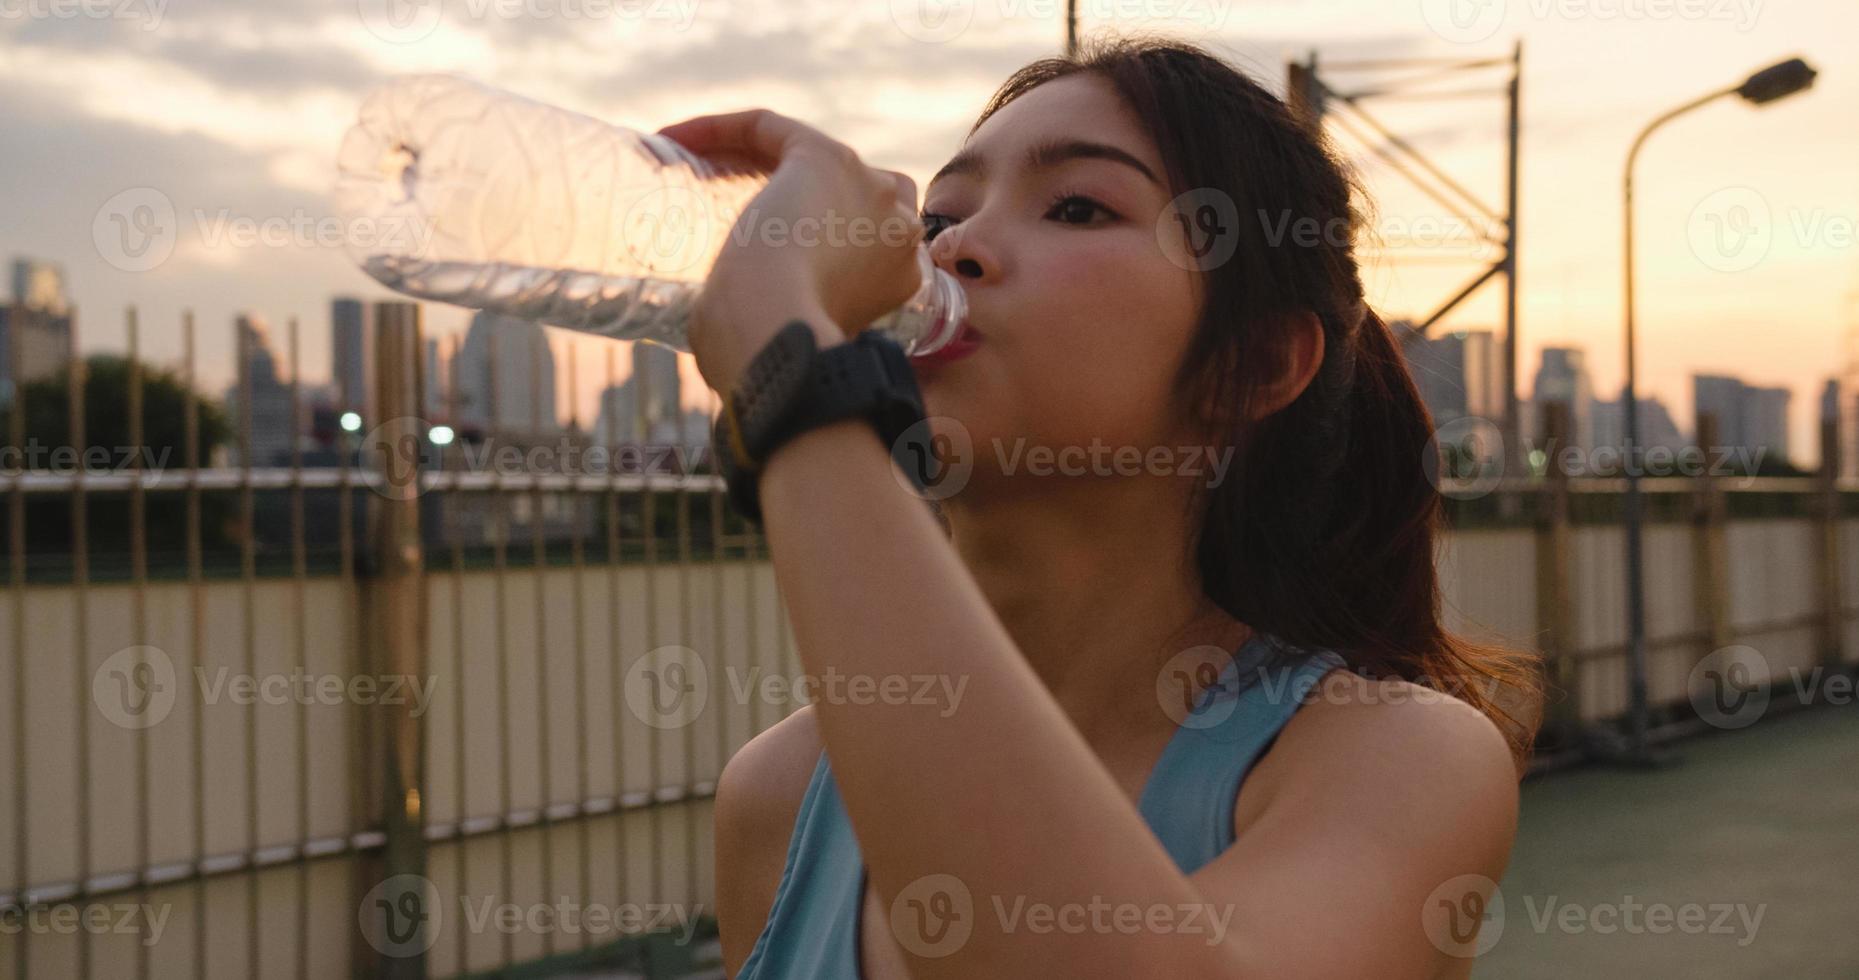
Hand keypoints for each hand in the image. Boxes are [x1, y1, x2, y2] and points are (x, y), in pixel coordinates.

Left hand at [655, 108, 926, 394]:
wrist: (776, 334)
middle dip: (795, 196)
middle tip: (727, 211)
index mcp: (901, 277)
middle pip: (846, 191)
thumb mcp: (791, 342)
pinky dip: (722, 129)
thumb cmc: (771, 356)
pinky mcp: (822, 157)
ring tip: (693, 171)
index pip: (864, 240)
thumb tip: (727, 341)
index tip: (754, 254)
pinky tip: (675, 138)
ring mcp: (867, 185)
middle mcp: (898, 225)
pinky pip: (770, 128)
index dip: (811, 240)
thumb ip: (783, 326)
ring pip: (807, 157)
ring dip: (750, 155)